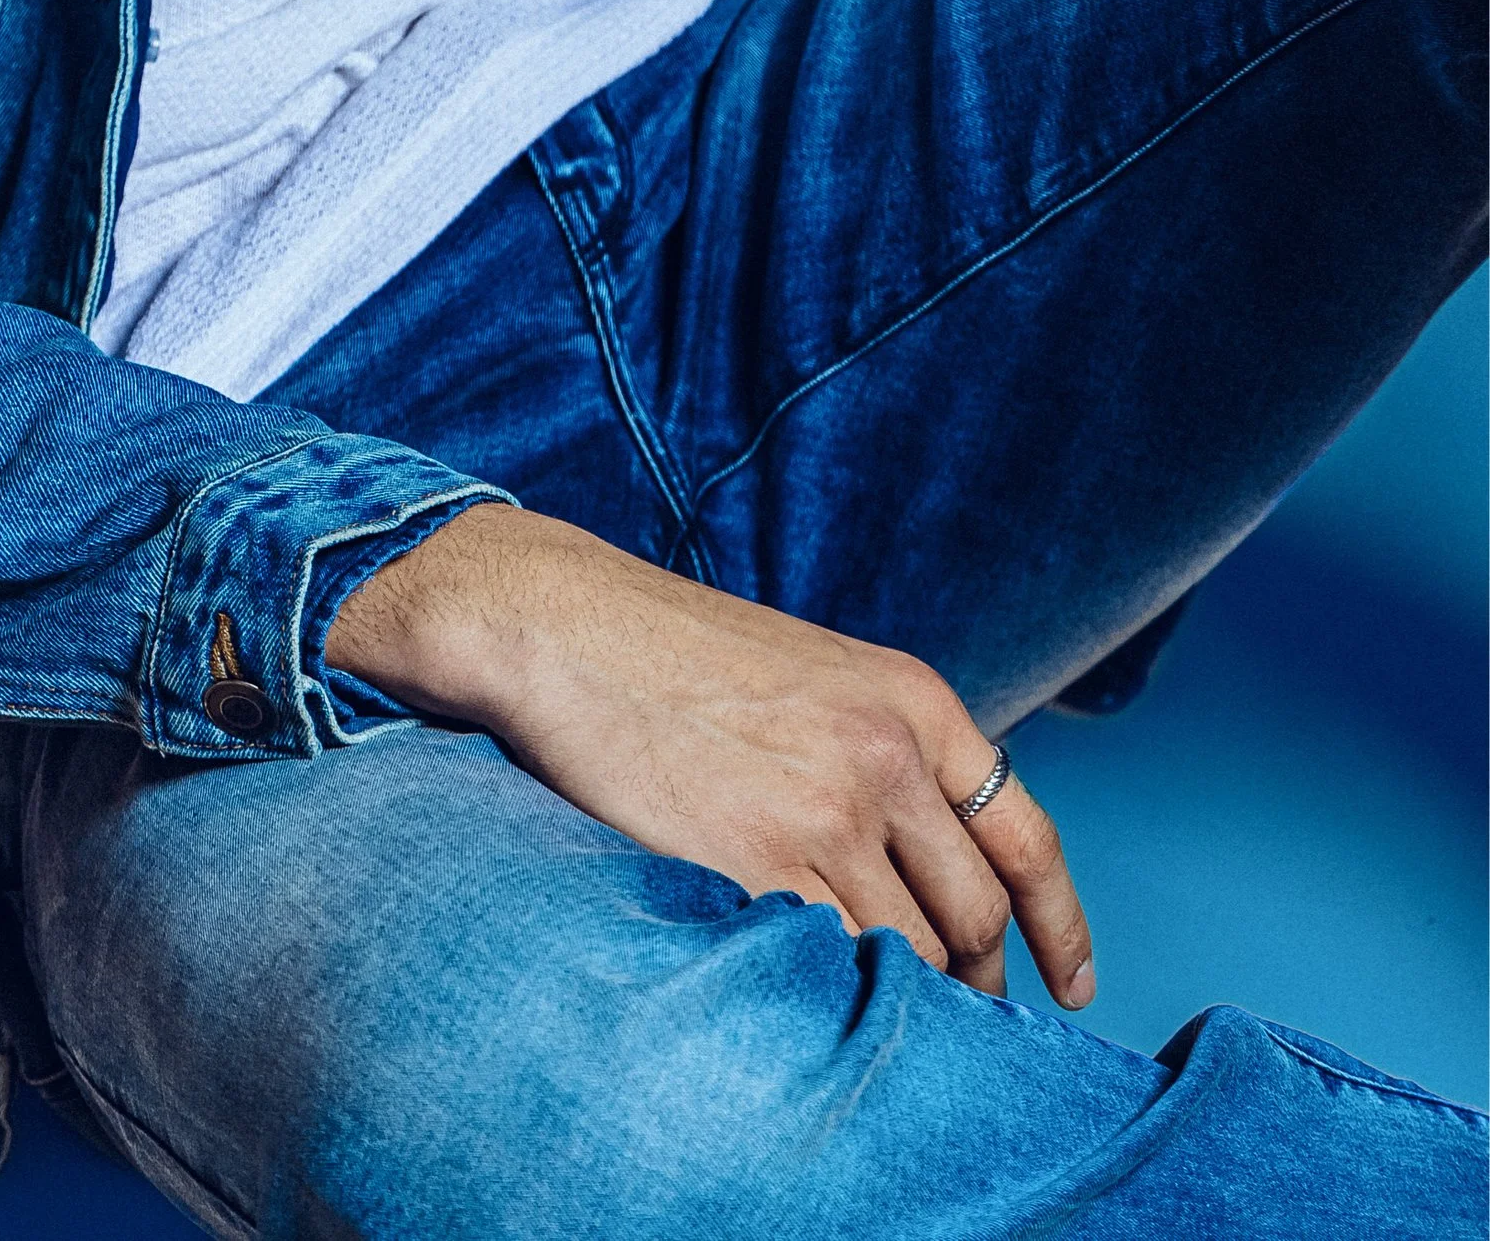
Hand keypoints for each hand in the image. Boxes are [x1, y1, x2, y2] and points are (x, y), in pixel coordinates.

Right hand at [326, 502, 1092, 1006]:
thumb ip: (888, 755)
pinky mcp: (753, 863)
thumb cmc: (675, 654)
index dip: (1061, 927)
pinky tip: (799, 983)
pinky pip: (825, 964)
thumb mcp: (817, 673)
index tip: (1069, 987)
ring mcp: (821, 813)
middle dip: (969, 980)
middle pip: (973, 917)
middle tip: (939, 1006)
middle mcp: (884, 756)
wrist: (564, 627)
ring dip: (893, 995)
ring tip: (859, 1001)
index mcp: (911, 700)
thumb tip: (934, 875)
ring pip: (905, 957)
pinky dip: (825, 990)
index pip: (1025, 838)